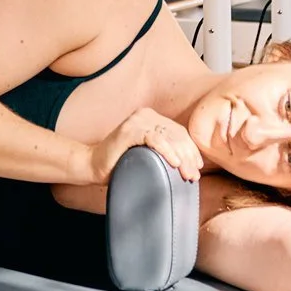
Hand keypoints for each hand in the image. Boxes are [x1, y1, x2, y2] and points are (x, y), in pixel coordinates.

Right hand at [82, 108, 202, 185]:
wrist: (93, 165)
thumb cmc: (121, 163)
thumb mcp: (148, 154)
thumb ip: (164, 151)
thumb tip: (190, 165)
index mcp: (152, 118)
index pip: (179, 132)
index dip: (191, 150)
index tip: (198, 167)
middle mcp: (146, 114)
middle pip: (176, 135)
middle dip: (189, 156)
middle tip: (194, 176)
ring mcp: (137, 120)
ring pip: (169, 137)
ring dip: (182, 157)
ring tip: (187, 174)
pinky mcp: (129, 130)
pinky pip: (154, 138)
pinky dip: (167, 151)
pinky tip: (175, 163)